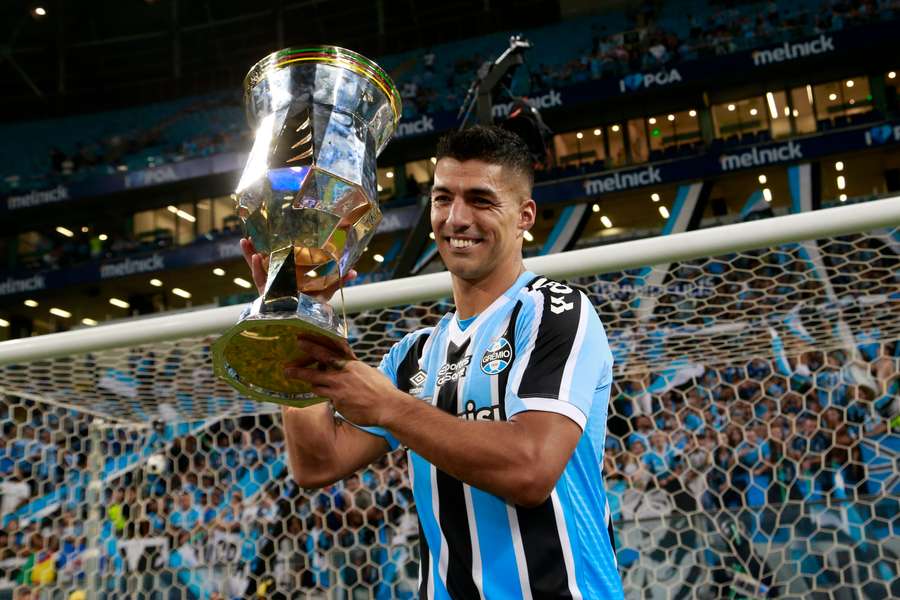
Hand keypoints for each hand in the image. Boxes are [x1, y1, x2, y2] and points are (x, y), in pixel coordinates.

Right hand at [240, 238, 356, 299]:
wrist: (304, 327)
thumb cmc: (312, 309)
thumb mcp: (324, 292)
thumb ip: (336, 281)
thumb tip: (354, 271)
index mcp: (288, 278)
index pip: (279, 260)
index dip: (274, 247)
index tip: (269, 233)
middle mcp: (276, 281)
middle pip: (265, 262)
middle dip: (257, 248)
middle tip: (251, 234)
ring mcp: (270, 288)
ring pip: (258, 269)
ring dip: (251, 255)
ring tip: (245, 241)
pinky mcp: (266, 296)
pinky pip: (260, 280)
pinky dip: (257, 269)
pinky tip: (256, 257)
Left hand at [283, 335, 403, 426]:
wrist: (387, 406)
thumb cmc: (383, 389)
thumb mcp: (369, 372)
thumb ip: (356, 368)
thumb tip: (350, 367)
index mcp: (351, 364)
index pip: (329, 352)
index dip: (313, 346)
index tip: (301, 341)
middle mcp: (343, 374)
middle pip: (316, 369)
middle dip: (299, 367)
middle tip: (286, 367)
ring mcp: (339, 388)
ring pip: (316, 384)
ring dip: (308, 382)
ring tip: (293, 376)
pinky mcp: (338, 402)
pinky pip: (325, 397)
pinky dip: (323, 395)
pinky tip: (319, 394)